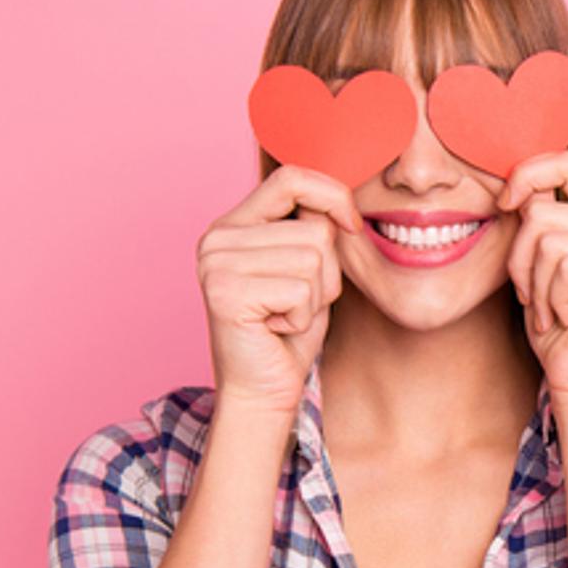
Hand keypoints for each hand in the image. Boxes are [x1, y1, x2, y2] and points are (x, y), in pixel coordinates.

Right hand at [196, 165, 360, 416]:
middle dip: (326, 274)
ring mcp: (216, 263)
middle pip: (315, 229)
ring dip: (316, 297)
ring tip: (286, 315)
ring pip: (313, 259)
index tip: (352, 226)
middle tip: (296, 303)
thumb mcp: (308, 270)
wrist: (263, 390)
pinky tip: (277, 329)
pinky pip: (301, 290)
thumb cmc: (290, 331)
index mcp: (234, 224)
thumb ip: (315, 229)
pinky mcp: (225, 291)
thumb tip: (342, 200)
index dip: (332, 196)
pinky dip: (303, 317)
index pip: (291, 178)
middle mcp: (217, 238)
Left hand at [498, 149, 567, 401]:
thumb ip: (537, 215)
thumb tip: (518, 182)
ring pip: (550, 242)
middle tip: (532, 293)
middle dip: (521, 258)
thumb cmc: (555, 320)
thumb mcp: (537, 258)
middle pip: (544, 213)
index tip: (505, 205)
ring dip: (535, 284)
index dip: (529, 175)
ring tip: (549, 308)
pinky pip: (567, 267)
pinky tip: (566, 317)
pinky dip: (552, 297)